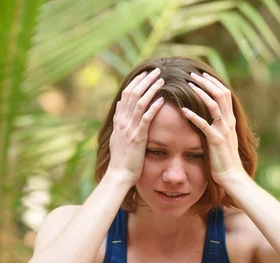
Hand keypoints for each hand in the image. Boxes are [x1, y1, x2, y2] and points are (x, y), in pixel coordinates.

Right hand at [104, 68, 164, 184]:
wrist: (119, 175)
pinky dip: (153, 107)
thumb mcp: (117, 136)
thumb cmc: (121, 159)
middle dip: (145, 80)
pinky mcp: (138, 138)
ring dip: (151, 89)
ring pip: (139, 103)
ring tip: (161, 79)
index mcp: (119, 120)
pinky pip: (146, 119)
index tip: (145, 73)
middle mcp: (123, 122)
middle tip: (156, 70)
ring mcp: (129, 129)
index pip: (126, 95)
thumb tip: (120, 104)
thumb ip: (119, 120)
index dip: (136, 82)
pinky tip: (162, 99)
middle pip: (133, 94)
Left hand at [182, 72, 245, 185]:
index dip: (214, 82)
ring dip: (201, 92)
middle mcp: (228, 123)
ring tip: (189, 84)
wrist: (233, 176)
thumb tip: (212, 120)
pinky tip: (183, 110)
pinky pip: (203, 124)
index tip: (203, 75)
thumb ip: (220, 128)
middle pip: (220, 94)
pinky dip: (193, 115)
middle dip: (207, 82)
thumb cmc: (226, 161)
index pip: (225, 94)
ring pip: (213, 105)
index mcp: (230, 121)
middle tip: (194, 74)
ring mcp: (223, 131)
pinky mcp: (215, 140)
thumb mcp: (225, 140)